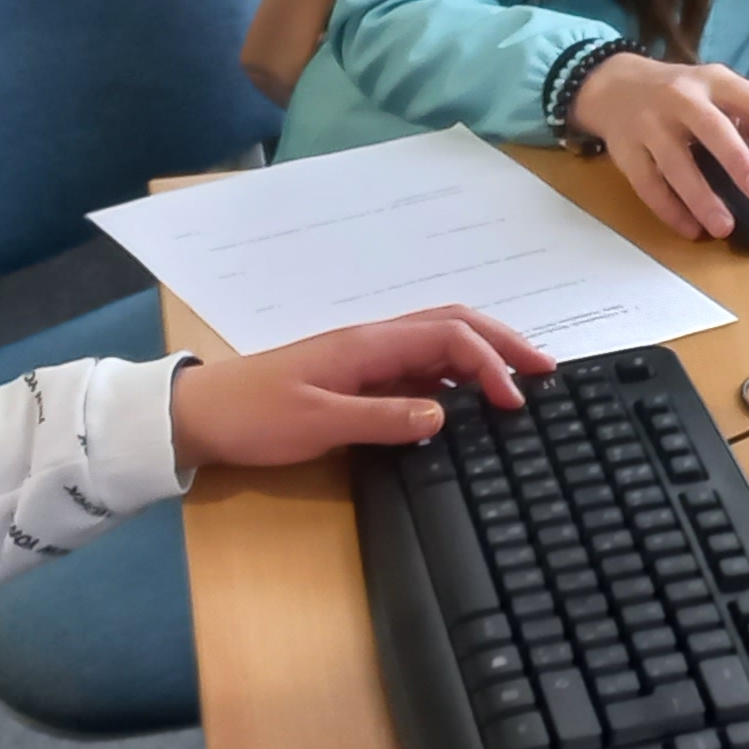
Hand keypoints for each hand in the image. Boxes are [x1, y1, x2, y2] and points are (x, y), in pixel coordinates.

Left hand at [170, 304, 554, 468]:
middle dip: (504, 341)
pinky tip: (467, 403)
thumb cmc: (255, 416)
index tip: (516, 400)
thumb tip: (444, 416)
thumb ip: (383, 419)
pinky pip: (419, 368)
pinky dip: (454, 377)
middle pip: (454, 324)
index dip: (490, 362)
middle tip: (547, 370)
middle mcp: (375, 342)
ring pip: (440, 343)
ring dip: (483, 355)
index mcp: (370, 344)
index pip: (449, 336)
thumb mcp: (319, 423)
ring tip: (519, 381)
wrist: (201, 415)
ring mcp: (367, 358)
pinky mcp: (358, 378)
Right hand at [571, 52, 748, 239]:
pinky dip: (670, 210)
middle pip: (712, 129)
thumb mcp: (715, 89)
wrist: (613, 85)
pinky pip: (648, 184)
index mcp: (715, 82)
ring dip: (701, 198)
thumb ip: (748, 117)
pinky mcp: (626, 150)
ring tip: (724, 227)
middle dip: (737, 160)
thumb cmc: (680, 93)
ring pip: (676, 164)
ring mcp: (650, 124)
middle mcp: (682, 98)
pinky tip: (690, 229)